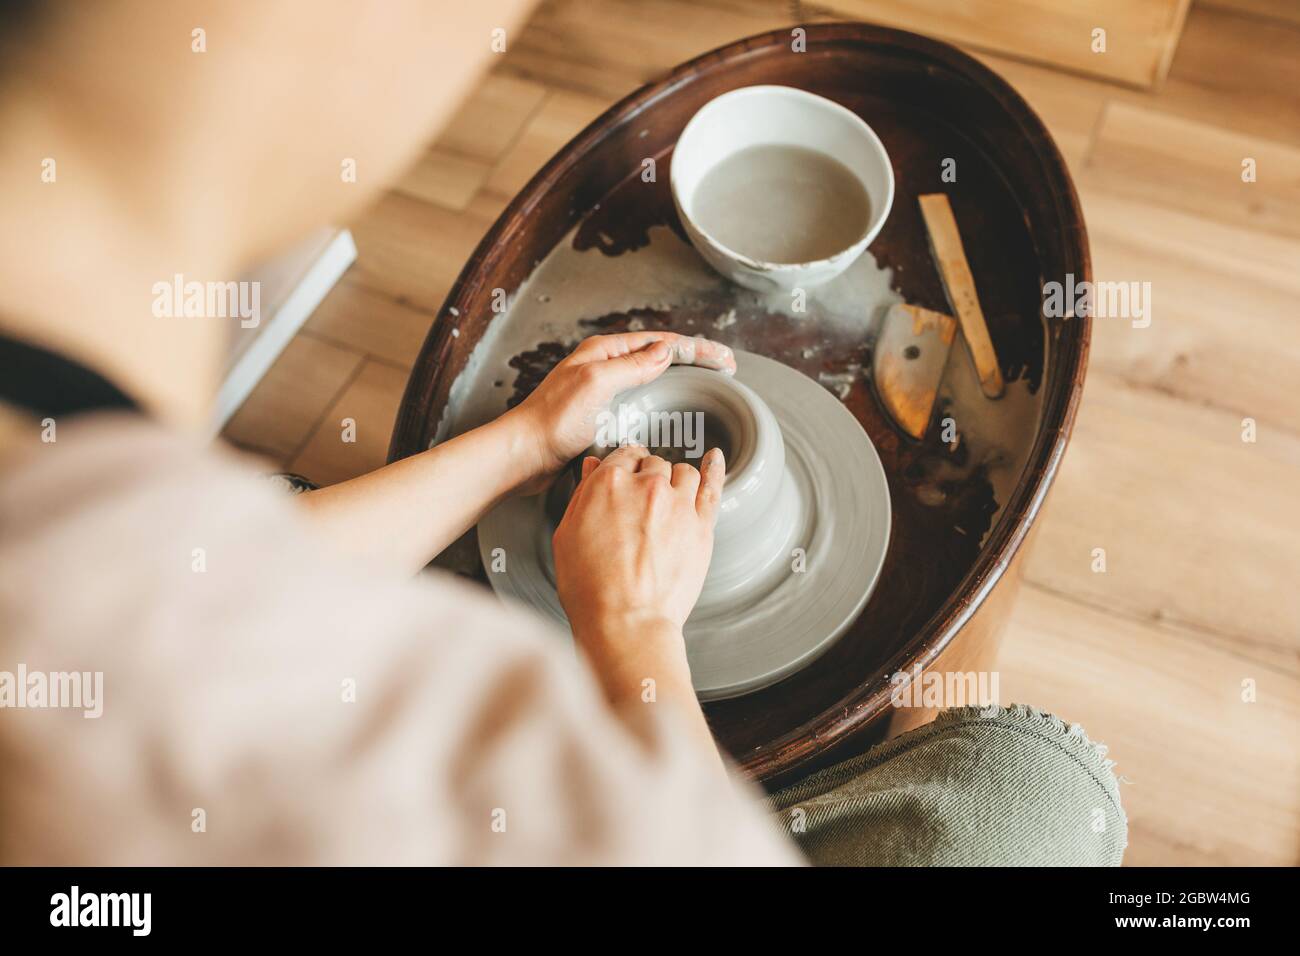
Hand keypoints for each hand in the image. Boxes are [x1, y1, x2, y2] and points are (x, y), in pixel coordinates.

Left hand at [502, 332, 735, 493]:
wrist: (523, 454)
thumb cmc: (550, 421)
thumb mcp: (595, 385)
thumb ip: (631, 366)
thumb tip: (666, 350)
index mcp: (603, 352)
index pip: (660, 342)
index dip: (696, 348)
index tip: (723, 359)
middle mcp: (603, 366)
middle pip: (659, 355)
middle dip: (694, 357)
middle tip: (724, 367)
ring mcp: (602, 390)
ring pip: (651, 376)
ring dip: (681, 376)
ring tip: (707, 383)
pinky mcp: (600, 413)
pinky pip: (640, 399)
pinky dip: (663, 399)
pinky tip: (672, 411)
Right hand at [552, 444, 724, 677]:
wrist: (626, 621)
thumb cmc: (591, 588)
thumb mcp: (567, 535)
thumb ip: (583, 495)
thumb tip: (592, 468)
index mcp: (610, 483)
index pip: (623, 456)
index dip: (625, 465)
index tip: (628, 471)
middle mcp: (647, 486)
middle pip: (654, 464)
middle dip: (649, 476)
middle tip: (644, 496)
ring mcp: (678, 504)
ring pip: (683, 473)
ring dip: (675, 478)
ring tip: (671, 493)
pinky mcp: (701, 525)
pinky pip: (712, 486)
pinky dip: (714, 469)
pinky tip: (714, 460)